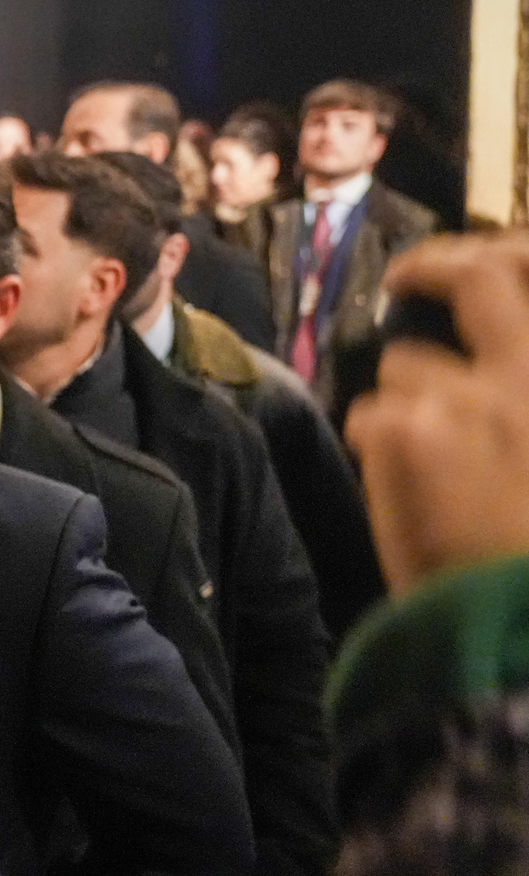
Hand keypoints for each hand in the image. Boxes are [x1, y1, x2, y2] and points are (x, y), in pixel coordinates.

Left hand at [346, 234, 528, 594]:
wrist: (525, 627)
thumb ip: (522, 397)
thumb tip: (498, 360)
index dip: (505, 258)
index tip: (479, 260)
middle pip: (479, 278)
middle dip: (436, 266)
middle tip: (409, 276)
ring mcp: (472, 398)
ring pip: (407, 366)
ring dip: (408, 400)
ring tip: (432, 462)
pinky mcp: (410, 431)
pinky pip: (372, 414)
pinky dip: (379, 444)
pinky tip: (409, 489)